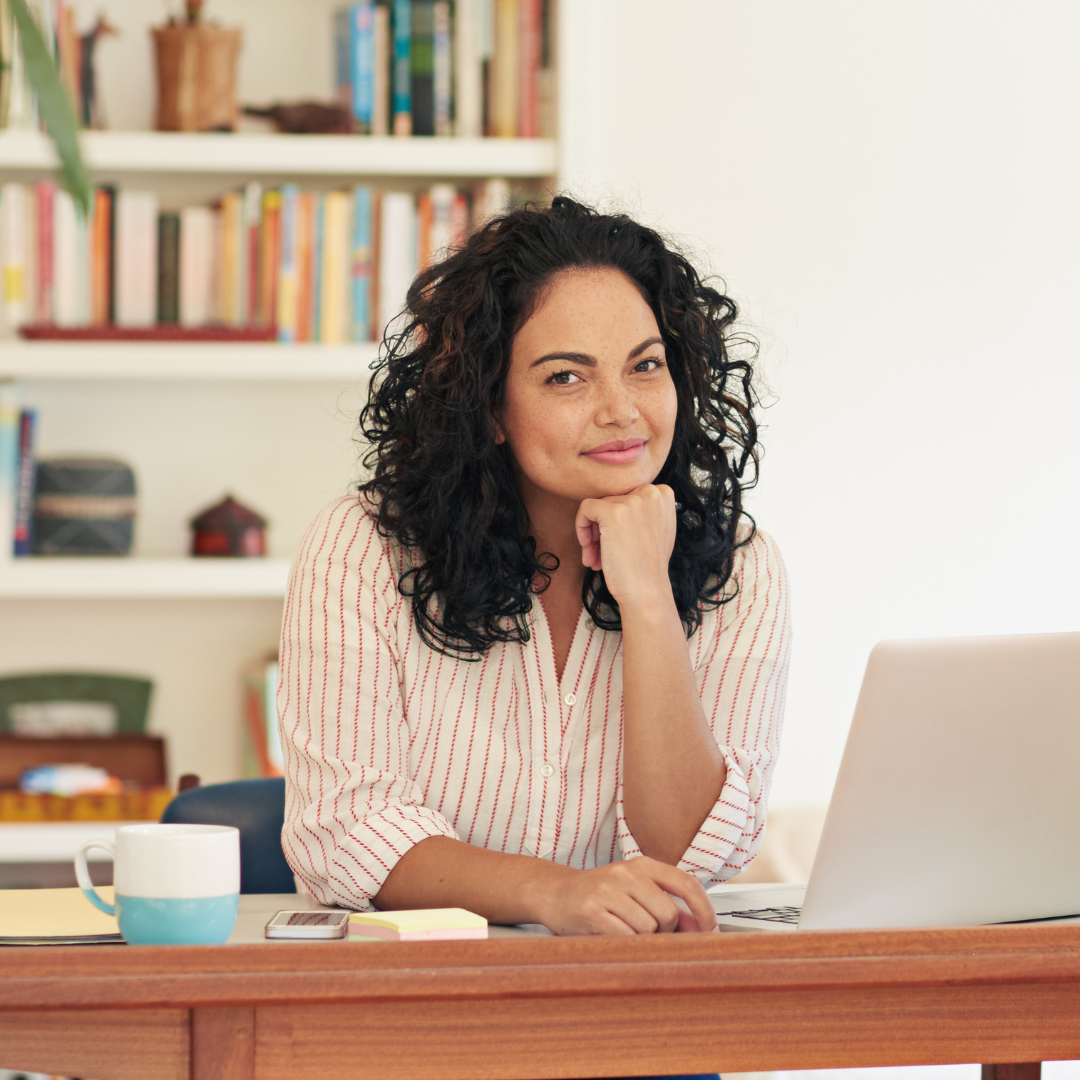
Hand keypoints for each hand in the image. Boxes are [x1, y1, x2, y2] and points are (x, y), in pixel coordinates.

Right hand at [533, 856, 716, 935]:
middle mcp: (626, 872)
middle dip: (664, 932)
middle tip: (647, 933)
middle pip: (668, 913)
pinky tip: (610, 935)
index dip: (703, 909)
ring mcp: (608, 890)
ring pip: (647, 929)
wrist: (554, 893)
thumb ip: (666, 906)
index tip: (711, 929)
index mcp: (642, 865)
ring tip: (622, 930)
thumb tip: (699, 926)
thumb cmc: (598, 895)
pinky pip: (625, 938)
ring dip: (641, 939)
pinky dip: (623, 943)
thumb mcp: (635, 892)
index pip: (686, 883)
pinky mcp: (592, 910)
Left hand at [574, 484, 676, 607]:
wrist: (646, 592)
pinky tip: (589, 552)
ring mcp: (632, 501)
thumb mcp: (655, 529)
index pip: (627, 497)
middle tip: (601, 555)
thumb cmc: (647, 567)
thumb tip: (617, 503)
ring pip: (597, 507)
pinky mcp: (613, 512)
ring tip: (595, 559)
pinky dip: (581, 528)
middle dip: (603, 529)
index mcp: (663, 495)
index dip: (618, 521)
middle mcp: (651, 492)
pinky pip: (586, 508)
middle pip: (611, 501)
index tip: (618, 542)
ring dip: (593, 535)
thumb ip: (643, 511)